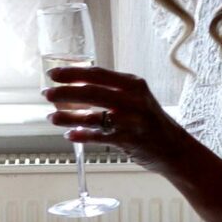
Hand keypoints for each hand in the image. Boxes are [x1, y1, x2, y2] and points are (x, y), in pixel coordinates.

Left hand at [44, 65, 191, 171]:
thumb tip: (75, 85)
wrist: (174, 148)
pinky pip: (98, 137)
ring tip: (51, 117)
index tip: (52, 73)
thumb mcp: (137, 98)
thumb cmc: (150, 121)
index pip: (97, 73)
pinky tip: (69, 134)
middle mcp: (133, 100)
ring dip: (68, 116)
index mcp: (133, 84)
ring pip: (92, 116)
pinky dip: (81, 135)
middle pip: (91, 92)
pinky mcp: (128, 140)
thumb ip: (113, 90)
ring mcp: (131, 121)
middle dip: (64, 93)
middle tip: (46, 94)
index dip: (72, 73)